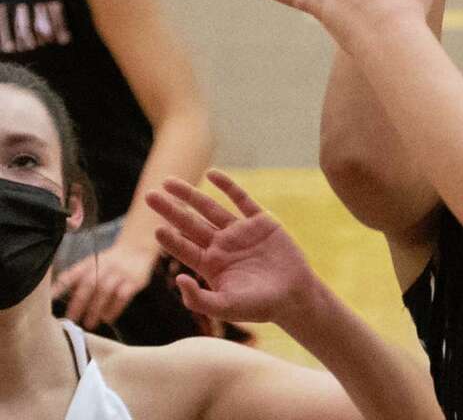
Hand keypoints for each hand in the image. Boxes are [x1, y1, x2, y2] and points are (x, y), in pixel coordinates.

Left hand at [54, 239, 156, 329]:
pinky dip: (114, 309)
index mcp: (90, 263)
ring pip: (105, 290)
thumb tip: (54, 296)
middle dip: (79, 303)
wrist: (137, 248)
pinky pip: (123, 296)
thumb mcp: (91, 264)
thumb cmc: (109, 261)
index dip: (61, 285)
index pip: (73, 273)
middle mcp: (105, 266)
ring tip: (89, 324)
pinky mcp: (134, 280)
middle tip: (71, 320)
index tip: (50, 299)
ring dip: (95, 309)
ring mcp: (120, 272)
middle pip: (89, 283)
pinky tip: (108, 319)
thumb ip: (75, 278)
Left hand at [146, 170, 315, 326]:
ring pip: (210, 208)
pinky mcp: (261, 221)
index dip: (169, 239)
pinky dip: (227, 186)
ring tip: (169, 182)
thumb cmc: (260, 306)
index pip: (184, 248)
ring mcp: (240, 232)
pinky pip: (241, 199)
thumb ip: (198, 299)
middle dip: (170, 209)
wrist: (294, 295)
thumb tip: (177, 279)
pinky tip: (212, 174)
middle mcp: (222, 245)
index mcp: (211, 265)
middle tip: (149, 195)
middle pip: (190, 223)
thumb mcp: (226, 307)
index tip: (155, 228)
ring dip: (190, 195)